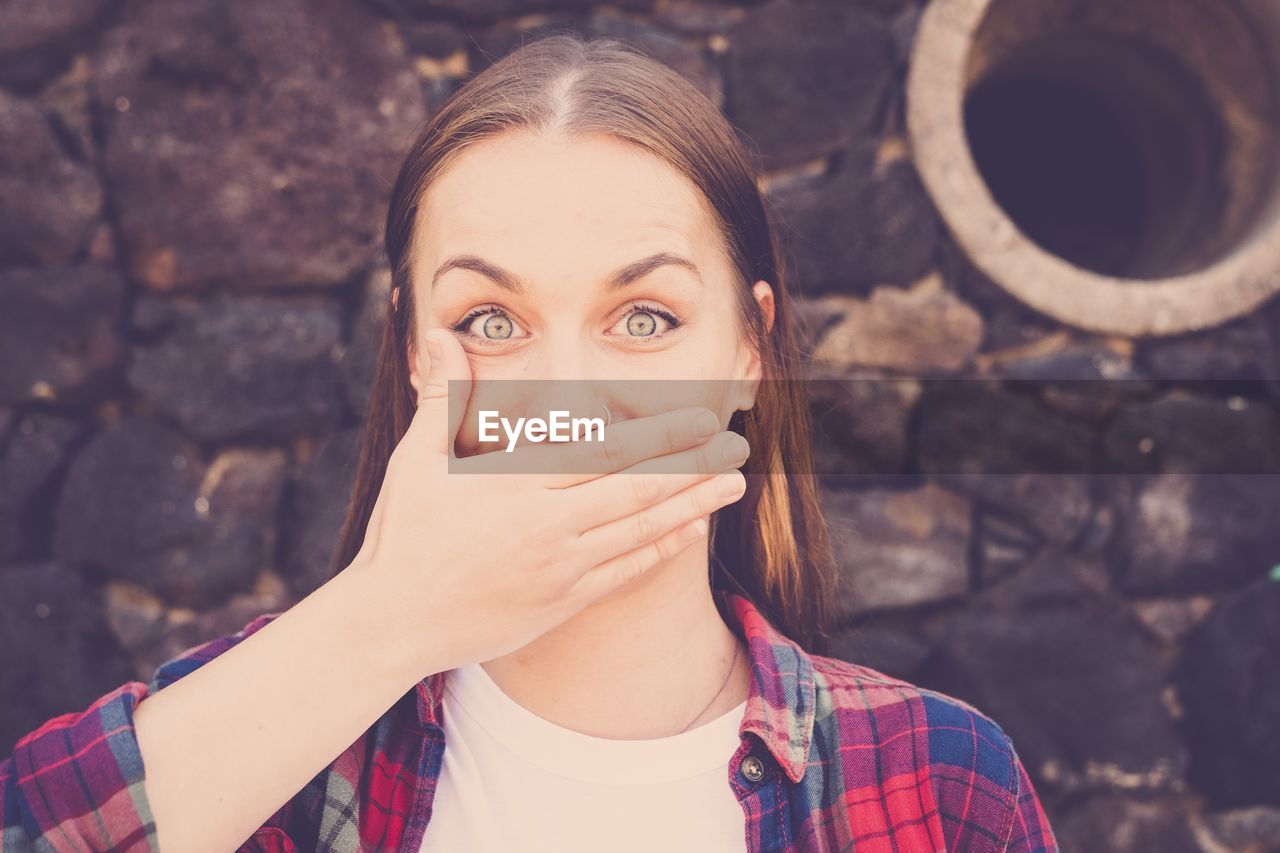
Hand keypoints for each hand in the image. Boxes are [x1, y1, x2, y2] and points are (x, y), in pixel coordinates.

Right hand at [347, 328, 749, 676]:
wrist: (393, 620)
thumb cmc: (402, 534)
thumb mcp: (416, 458)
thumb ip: (443, 395)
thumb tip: (442, 334)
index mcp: (517, 483)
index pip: (604, 451)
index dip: (659, 435)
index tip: (698, 418)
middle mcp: (548, 524)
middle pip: (636, 488)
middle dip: (692, 464)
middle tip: (735, 444)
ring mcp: (560, 567)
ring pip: (641, 529)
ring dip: (692, 505)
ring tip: (733, 484)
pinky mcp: (563, 602)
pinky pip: (625, 571)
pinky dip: (662, 549)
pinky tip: (692, 532)